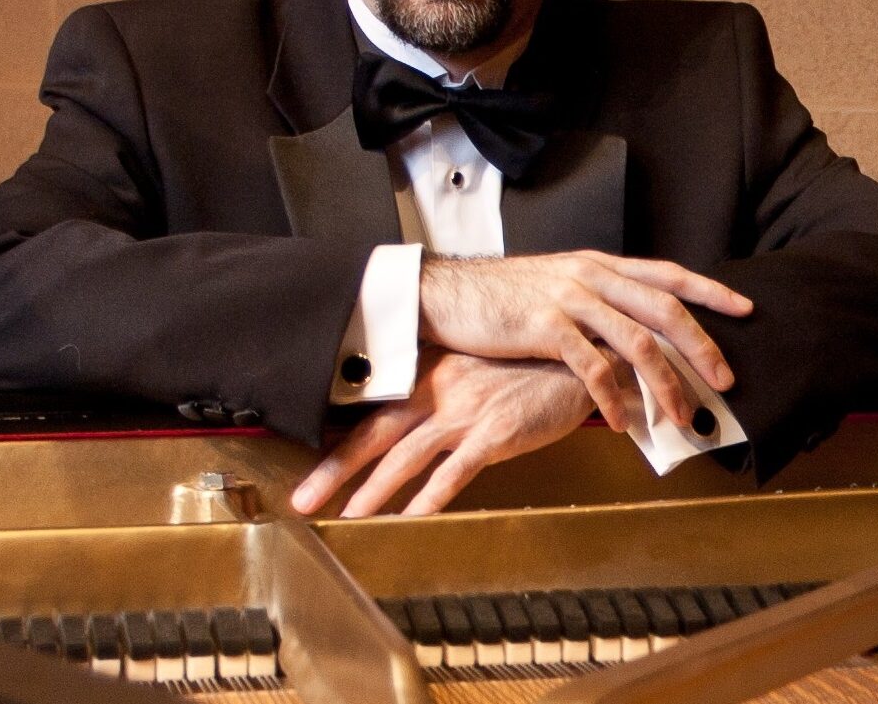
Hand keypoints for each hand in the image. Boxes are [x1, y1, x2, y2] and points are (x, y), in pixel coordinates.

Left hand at [291, 350, 604, 517]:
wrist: (575, 359)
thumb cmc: (522, 367)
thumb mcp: (470, 369)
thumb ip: (435, 390)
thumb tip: (400, 419)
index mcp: (429, 371)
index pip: (373, 408)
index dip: (337, 439)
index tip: (309, 465)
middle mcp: (440, 387)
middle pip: (375, 432)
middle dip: (334, 469)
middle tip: (302, 499)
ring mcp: (467, 410)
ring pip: (407, 455)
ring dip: (373, 491)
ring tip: (347, 518)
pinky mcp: (496, 432)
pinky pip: (455, 470)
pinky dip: (430, 497)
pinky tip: (411, 519)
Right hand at [418, 251, 749, 431]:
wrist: (448, 293)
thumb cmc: (501, 296)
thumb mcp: (554, 283)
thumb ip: (594, 298)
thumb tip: (628, 328)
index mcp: (597, 265)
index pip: (666, 273)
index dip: (709, 290)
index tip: (744, 308)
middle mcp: (590, 276)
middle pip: (663, 308)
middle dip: (701, 346)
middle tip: (725, 381)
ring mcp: (569, 299)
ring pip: (636, 341)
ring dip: (665, 383)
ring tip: (682, 416)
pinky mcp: (545, 327)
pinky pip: (591, 367)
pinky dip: (612, 397)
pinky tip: (620, 422)